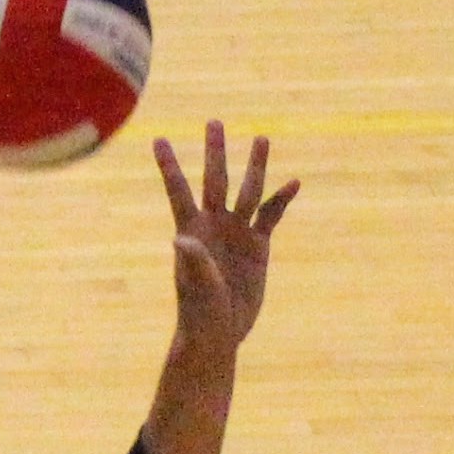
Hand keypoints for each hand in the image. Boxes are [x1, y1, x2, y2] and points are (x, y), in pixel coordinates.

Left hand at [156, 121, 300, 360]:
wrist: (219, 332)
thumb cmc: (200, 311)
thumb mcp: (197, 286)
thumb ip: (193, 260)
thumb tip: (180, 238)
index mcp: (192, 230)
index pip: (179, 190)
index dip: (169, 166)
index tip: (159, 140)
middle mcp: (214, 224)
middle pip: (215, 180)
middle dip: (215, 152)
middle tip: (213, 122)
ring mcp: (237, 233)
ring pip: (248, 191)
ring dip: (255, 166)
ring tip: (262, 139)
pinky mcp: (257, 246)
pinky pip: (271, 216)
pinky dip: (282, 200)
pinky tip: (294, 184)